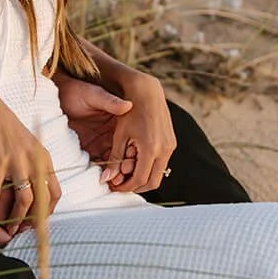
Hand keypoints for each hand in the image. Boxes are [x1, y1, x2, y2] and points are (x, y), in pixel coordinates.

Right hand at [0, 85, 60, 237]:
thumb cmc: (3, 129)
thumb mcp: (26, 146)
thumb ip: (33, 165)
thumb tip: (35, 188)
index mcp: (43, 158)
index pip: (55, 193)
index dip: (48, 212)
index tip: (37, 224)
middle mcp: (35, 160)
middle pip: (42, 200)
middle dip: (32, 222)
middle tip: (21, 232)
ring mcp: (17, 160)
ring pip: (24, 200)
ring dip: (15, 219)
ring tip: (6, 229)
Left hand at [57, 77, 137, 184]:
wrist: (61, 92)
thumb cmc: (79, 91)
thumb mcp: (95, 95)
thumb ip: (110, 102)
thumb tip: (126, 106)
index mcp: (125, 121)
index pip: (138, 145)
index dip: (134, 159)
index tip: (126, 168)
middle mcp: (122, 134)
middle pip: (133, 159)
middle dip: (129, 172)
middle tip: (119, 180)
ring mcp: (110, 142)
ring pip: (122, 166)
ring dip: (120, 176)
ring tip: (112, 182)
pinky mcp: (97, 147)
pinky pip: (106, 164)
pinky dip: (108, 173)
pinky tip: (104, 179)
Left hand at [103, 68, 175, 192]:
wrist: (147, 91)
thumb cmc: (129, 111)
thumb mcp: (119, 135)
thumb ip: (114, 158)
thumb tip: (106, 179)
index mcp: (150, 148)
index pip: (140, 179)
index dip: (127, 186)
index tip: (115, 187)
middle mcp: (164, 149)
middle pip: (153, 181)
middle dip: (136, 186)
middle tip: (121, 185)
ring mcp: (170, 146)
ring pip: (158, 173)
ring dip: (143, 177)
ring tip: (126, 174)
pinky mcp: (171, 142)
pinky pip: (161, 162)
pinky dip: (149, 167)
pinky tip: (135, 163)